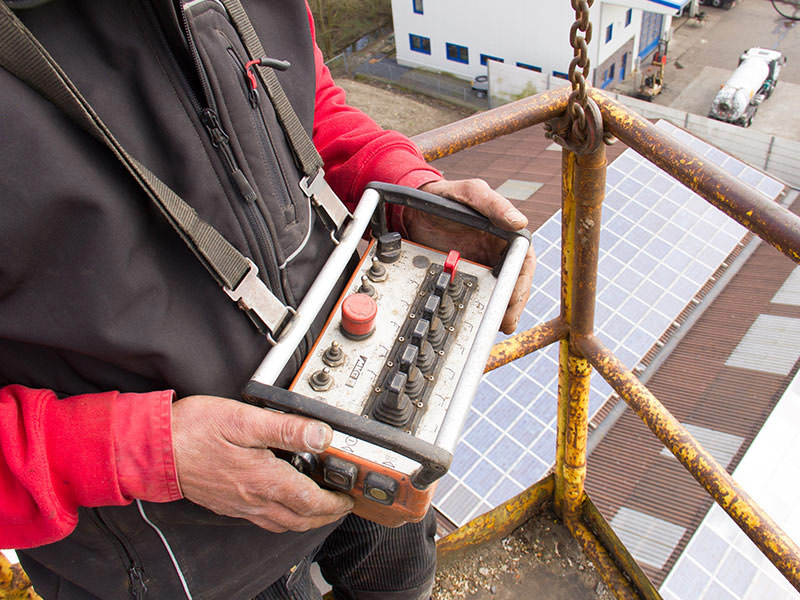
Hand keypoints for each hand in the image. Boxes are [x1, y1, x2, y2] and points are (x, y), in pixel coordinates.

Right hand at [171, 395, 353, 532]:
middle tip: (340, 506)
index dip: (334, 502)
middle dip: (325, 516)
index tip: (348, 497)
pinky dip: (282, 517)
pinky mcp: (226, 503)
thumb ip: (286, 429)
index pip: (310, 501)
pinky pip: (262, 520)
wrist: (153, 448)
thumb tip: (321, 435)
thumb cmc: (192, 431)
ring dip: (305, 520)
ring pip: (281, 524)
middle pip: (299, 519)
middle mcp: (252, 498)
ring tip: (319, 508)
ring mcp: (238, 504)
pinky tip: (281, 504)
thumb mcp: (244, 420)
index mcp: (263, 479)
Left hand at [409, 179, 535, 333]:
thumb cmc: (449, 196)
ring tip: (496, 326)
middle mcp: (497, 254)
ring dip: (499, 311)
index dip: (522, 282)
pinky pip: (474, 295)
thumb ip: (494, 204)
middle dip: (513, 305)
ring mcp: (481, 267)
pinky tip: (476, 321)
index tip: (514, 297)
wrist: (414, 208)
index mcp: (506, 236)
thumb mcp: (471, 193)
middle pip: (514, 284)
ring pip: (497, 294)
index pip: (524, 262)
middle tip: (506, 321)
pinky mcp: (464, 277)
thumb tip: (519, 222)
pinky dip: (477, 309)